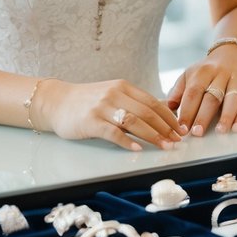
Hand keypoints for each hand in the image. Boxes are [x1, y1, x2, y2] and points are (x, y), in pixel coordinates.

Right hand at [37, 78, 182, 150]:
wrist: (57, 102)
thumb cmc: (88, 102)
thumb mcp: (113, 96)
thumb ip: (134, 103)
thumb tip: (163, 113)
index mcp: (123, 87)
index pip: (152, 102)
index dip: (168, 117)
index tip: (179, 129)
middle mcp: (115, 94)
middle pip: (146, 112)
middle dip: (165, 128)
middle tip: (176, 141)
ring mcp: (102, 107)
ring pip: (133, 121)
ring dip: (152, 135)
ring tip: (164, 146)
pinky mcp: (90, 121)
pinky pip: (113, 133)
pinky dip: (128, 142)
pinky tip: (138, 149)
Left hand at [167, 46, 236, 136]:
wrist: (231, 54)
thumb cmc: (206, 70)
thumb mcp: (189, 75)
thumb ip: (177, 92)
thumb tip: (167, 108)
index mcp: (201, 72)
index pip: (193, 93)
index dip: (187, 111)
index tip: (181, 128)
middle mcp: (218, 75)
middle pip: (211, 97)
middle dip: (204, 116)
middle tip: (197, 133)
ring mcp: (233, 81)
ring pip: (230, 99)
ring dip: (226, 116)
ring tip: (220, 132)